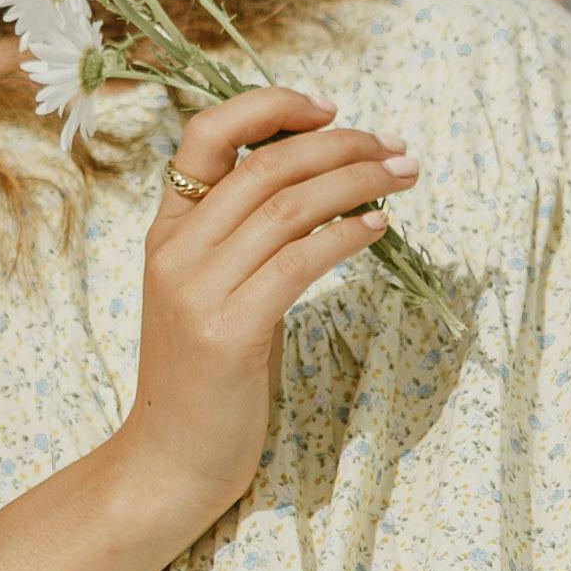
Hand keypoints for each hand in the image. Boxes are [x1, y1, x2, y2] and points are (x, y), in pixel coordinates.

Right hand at [115, 86, 419, 532]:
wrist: (170, 462)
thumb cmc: (207, 376)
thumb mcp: (212, 289)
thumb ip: (245, 235)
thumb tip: (322, 180)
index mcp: (166, 229)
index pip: (206, 134)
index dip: (270, 107)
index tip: (330, 109)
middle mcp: (176, 250)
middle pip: (266, 165)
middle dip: (341, 145)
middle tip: (396, 147)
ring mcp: (197, 291)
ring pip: (289, 206)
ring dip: (358, 182)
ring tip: (403, 177)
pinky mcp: (228, 333)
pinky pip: (299, 261)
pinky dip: (346, 235)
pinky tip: (378, 229)